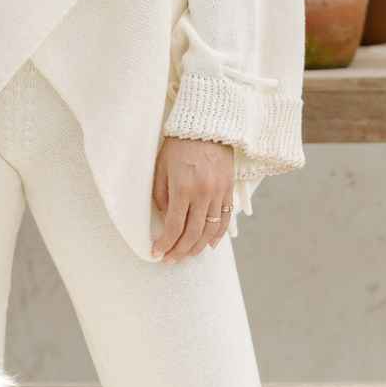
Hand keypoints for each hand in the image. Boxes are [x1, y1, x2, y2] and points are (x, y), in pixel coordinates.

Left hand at [151, 137, 234, 261]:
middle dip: (179, 250)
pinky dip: (217, 235)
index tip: (157, 253)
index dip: (165, 243)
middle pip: (192, 233)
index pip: (174, 226)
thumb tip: (164, 218)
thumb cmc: (178, 145)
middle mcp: (203, 194)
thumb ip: (161, 195)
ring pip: (210, 231)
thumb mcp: (161, 167)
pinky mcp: (228, 190)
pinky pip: (225, 219)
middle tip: (170, 259)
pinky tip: (209, 244)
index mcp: (183, 188)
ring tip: (187, 255)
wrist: (206, 126)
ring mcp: (218, 193)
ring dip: (197, 247)